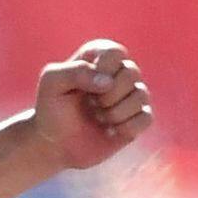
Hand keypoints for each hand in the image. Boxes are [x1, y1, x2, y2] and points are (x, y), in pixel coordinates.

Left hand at [29, 40, 152, 170]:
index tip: (83, 87)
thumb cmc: (51, 110)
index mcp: (99, 56)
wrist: (55, 144)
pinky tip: (110, 131)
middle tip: (91, 104)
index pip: (115, 52)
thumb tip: (107, 82)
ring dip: (115, 113)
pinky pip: (146, 118)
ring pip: (141, 95)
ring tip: (98, 118)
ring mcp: (131, 94)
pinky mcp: (138, 117)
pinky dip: (126, 127)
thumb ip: (75, 71)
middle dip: (107, 94)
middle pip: (131, 72)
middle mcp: (119, 72)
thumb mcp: (51, 84)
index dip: (101, 71)